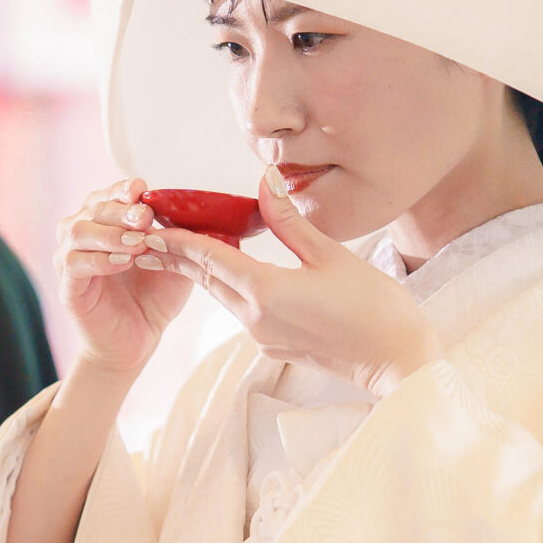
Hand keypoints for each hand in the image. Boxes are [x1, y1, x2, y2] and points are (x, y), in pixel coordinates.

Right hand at [56, 177, 192, 376]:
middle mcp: (81, 234)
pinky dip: (100, 259)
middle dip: (121, 210)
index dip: (122, 189)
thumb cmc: (153, 295)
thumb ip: (178, 233)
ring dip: (110, 234)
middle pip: (93, 208)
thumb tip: (194, 208)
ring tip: (137, 243)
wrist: (137, 339)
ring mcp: (69, 258)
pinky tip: (123, 262)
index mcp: (104, 222)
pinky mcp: (67, 286)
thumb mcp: (174, 258)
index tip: (142, 190)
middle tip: (145, 218)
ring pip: (78, 231)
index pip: (108, 194)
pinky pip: (75, 263)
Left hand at [159, 166, 440, 396]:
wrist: (397, 362)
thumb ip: (291, 220)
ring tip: (172, 248)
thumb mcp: (332, 254)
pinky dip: (228, 287)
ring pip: (222, 295)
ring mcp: (263, 337)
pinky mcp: (274, 347)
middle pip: (206, 279)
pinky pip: (241, 310)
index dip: (177, 238)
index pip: (208, 258)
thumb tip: (265, 181)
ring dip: (199, 271)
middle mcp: (255, 318)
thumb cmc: (374, 306)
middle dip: (175, 254)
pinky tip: (226, 272)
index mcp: (265, 292)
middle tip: (146, 231)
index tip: (151, 222)